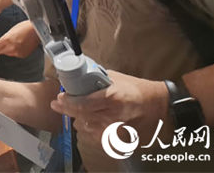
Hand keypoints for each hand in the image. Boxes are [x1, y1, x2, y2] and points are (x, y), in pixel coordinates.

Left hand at [0, 20, 39, 56]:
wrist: (37, 31)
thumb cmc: (26, 27)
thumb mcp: (11, 30)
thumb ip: (4, 38)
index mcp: (8, 39)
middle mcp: (12, 47)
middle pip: (0, 52)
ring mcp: (17, 52)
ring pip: (7, 54)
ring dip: (6, 50)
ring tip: (10, 43)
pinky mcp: (22, 55)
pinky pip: (14, 54)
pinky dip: (14, 51)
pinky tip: (17, 46)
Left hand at [50, 70, 168, 142]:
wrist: (155, 104)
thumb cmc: (135, 88)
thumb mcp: (115, 77)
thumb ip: (96, 78)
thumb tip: (76, 76)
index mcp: (113, 97)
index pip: (84, 104)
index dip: (69, 102)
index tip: (59, 97)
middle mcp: (113, 115)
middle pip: (82, 116)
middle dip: (67, 109)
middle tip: (58, 104)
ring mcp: (115, 129)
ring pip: (86, 127)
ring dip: (77, 118)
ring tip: (72, 110)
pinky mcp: (117, 138)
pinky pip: (95, 135)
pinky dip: (87, 128)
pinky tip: (85, 121)